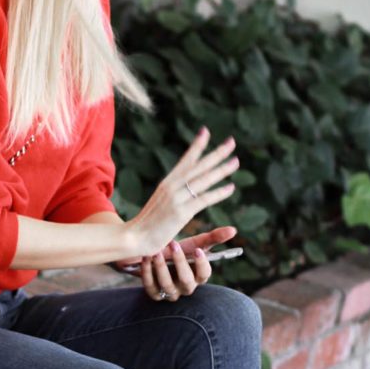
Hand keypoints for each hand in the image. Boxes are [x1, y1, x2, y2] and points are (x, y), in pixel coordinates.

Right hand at [126, 127, 238, 256]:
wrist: (133, 237)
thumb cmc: (146, 225)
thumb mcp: (160, 203)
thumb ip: (172, 194)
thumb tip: (183, 189)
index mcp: (167, 183)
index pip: (185, 160)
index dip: (196, 146)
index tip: (205, 131)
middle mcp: (171, 187)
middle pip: (198, 166)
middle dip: (216, 153)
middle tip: (231, 141)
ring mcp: (176, 198)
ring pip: (203, 180)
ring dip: (221, 170)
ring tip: (236, 161)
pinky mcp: (181, 212)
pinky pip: (204, 199)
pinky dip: (218, 193)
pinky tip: (231, 187)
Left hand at [133, 226, 236, 301]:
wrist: (152, 255)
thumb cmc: (177, 251)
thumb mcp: (193, 244)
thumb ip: (213, 238)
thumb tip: (234, 230)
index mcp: (198, 276)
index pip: (205, 275)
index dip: (202, 264)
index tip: (198, 250)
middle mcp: (186, 287)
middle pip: (187, 281)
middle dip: (180, 263)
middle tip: (174, 245)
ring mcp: (170, 292)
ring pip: (168, 285)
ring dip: (161, 268)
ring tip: (157, 252)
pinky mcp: (155, 294)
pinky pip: (151, 288)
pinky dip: (147, 273)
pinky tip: (146, 259)